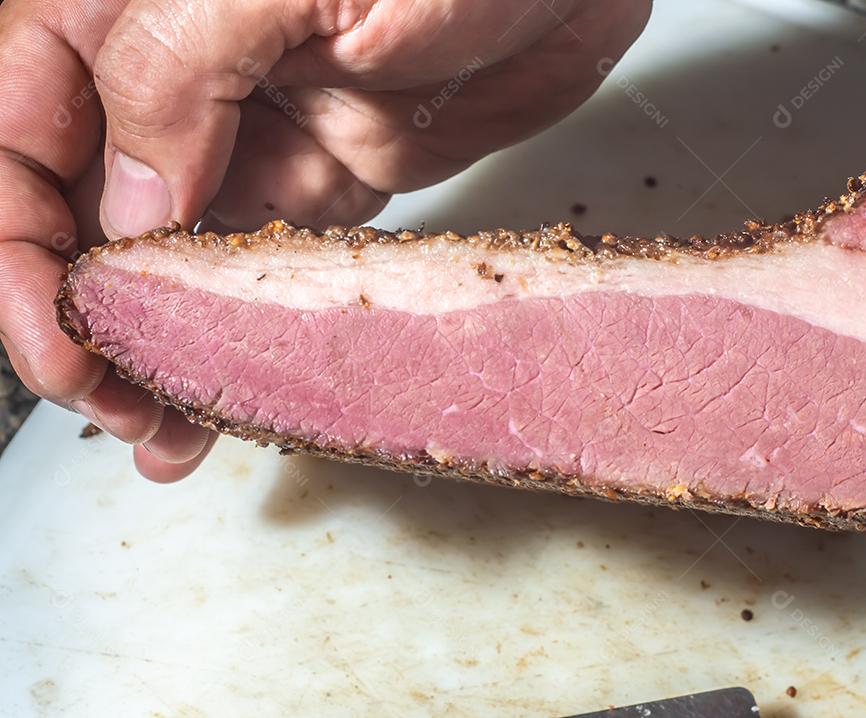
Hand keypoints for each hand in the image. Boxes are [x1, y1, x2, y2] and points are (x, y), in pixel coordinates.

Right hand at [0, 0, 650, 480]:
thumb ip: (175, 75)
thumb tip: (129, 211)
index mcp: (128, 10)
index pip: (22, 134)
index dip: (21, 245)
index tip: (60, 332)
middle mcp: (182, 79)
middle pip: (85, 209)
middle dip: (86, 316)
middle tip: (116, 403)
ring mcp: (256, 134)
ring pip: (173, 255)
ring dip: (160, 347)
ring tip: (160, 431)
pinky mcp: (329, 176)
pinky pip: (263, 265)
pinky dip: (240, 332)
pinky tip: (225, 391)